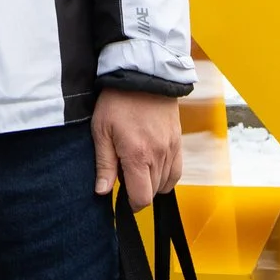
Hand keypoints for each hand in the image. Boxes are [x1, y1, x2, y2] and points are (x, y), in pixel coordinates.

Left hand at [92, 87, 182, 209]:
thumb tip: (102, 191)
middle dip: (139, 191)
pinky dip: (166, 175)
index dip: (131, 204)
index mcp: (137, 155)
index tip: (123, 199)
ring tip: (137, 167)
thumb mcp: (101, 130)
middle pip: (154, 192)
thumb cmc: (118, 101)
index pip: (142, 197)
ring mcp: (171, 149)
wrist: (143, 76)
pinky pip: (177, 171)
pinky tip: (153, 165)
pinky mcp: (178, 142)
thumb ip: (104, 164)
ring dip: (152, 183)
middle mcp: (158, 155)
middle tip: (125, 174)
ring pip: (166, 183)